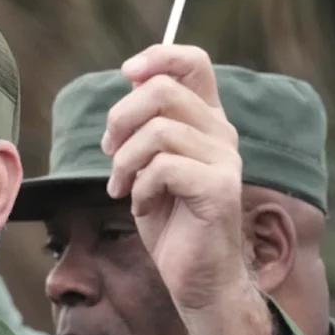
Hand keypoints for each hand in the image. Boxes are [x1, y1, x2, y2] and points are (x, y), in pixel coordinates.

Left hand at [102, 44, 247, 309]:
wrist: (196, 278)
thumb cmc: (171, 221)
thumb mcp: (149, 163)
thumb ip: (146, 123)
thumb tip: (132, 82)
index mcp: (206, 120)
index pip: (193, 62)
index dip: (158, 56)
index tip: (127, 73)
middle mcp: (221, 133)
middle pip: (162, 89)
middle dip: (120, 117)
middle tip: (109, 150)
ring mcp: (224, 160)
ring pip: (157, 130)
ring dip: (124, 161)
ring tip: (122, 187)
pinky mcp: (219, 188)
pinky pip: (163, 167)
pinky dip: (139, 187)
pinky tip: (141, 206)